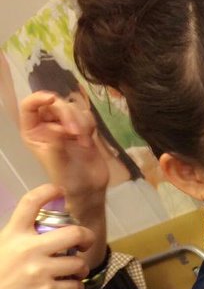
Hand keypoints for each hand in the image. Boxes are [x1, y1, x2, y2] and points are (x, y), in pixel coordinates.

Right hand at [0, 184, 94, 288]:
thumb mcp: (1, 248)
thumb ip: (19, 238)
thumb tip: (41, 231)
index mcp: (13, 234)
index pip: (30, 202)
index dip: (48, 191)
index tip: (59, 191)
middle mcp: (28, 248)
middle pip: (73, 233)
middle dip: (86, 237)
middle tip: (85, 242)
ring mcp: (39, 271)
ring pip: (78, 263)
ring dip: (81, 268)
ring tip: (75, 271)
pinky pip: (74, 285)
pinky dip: (76, 286)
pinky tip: (71, 287)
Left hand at [19, 92, 108, 206]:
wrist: (90, 189)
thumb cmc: (68, 182)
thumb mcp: (58, 164)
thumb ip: (55, 144)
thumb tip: (58, 127)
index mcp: (33, 132)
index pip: (29, 106)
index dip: (38, 98)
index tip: (53, 99)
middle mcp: (47, 126)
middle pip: (55, 104)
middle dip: (68, 115)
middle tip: (77, 133)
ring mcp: (65, 126)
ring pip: (72, 107)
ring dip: (81, 122)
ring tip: (84, 143)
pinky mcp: (82, 128)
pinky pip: (86, 114)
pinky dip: (90, 124)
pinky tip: (89, 141)